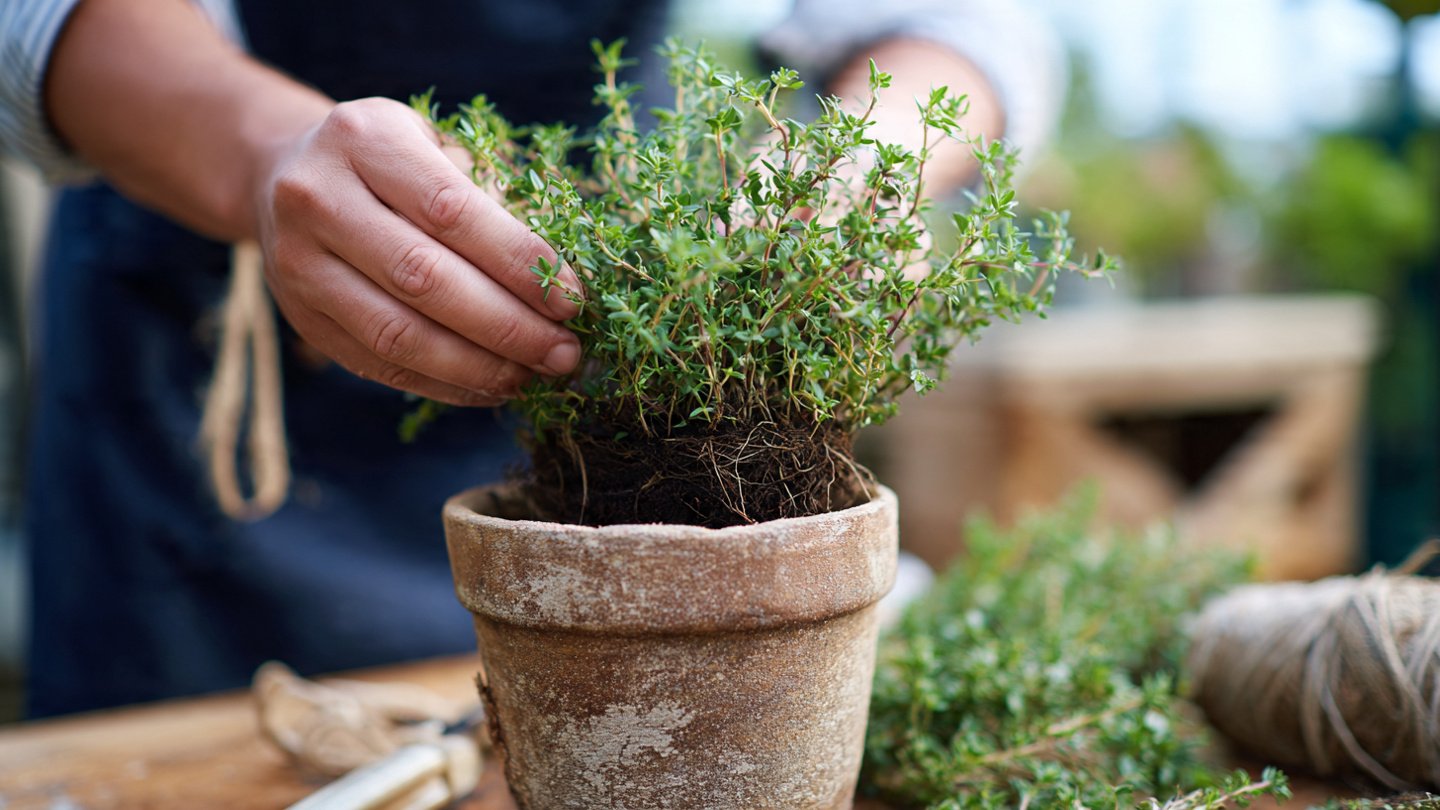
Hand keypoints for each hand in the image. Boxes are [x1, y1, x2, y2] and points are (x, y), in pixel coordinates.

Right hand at [253, 98, 583, 406]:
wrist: (284, 173)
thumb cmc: (396, 162)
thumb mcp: (440, 148)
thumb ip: (496, 201)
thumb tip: (561, 285)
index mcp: (365, 139)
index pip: (452, 211)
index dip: (518, 262)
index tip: (573, 299)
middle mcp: (318, 197)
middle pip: (424, 278)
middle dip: (508, 325)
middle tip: (565, 353)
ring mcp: (298, 263)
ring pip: (398, 334)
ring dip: (479, 366)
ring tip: (535, 376)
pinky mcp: (302, 319)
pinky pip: (380, 366)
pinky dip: (446, 384)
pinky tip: (493, 387)